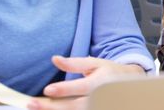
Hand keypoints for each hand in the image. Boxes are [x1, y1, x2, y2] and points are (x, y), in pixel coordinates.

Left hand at [27, 56, 144, 109]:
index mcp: (99, 82)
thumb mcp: (94, 63)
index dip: (63, 89)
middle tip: (32, 104)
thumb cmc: (108, 71)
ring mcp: (99, 107)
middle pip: (74, 106)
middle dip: (52, 107)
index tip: (47, 90)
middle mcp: (99, 98)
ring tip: (37, 109)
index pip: (79, 88)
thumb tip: (54, 59)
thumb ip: (74, 63)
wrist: (130, 83)